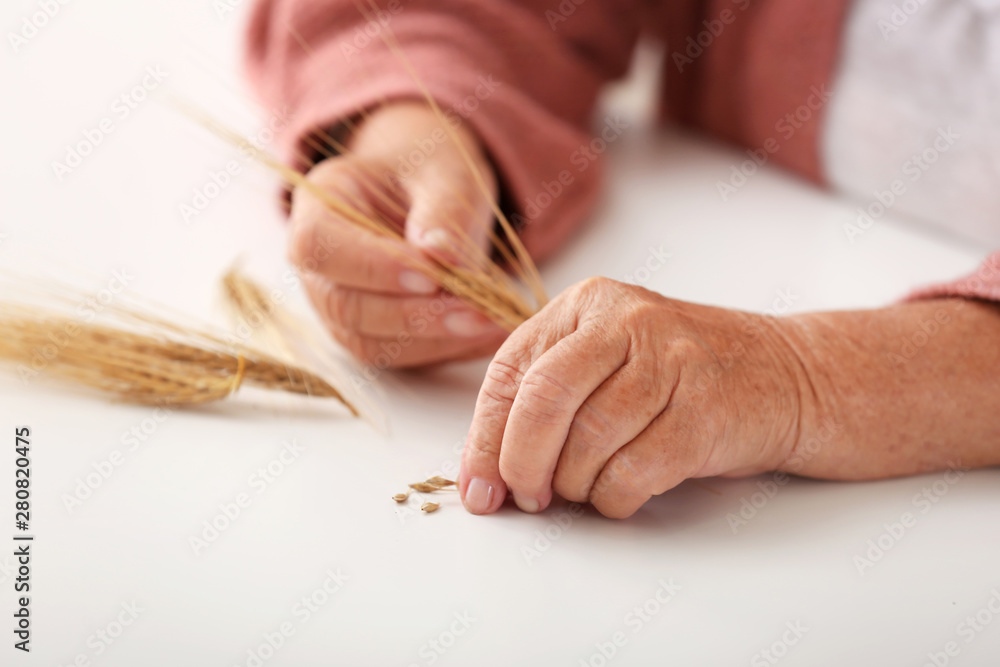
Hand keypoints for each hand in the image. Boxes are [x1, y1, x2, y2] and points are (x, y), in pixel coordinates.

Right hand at [288, 102, 506, 367]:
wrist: (430, 189)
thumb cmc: (429, 171)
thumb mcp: (445, 172)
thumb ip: (443, 209)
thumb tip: (442, 256)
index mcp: (320, 203)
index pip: (321, 246)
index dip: (371, 268)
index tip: (431, 276)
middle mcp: (318, 264)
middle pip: (346, 305)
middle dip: (414, 315)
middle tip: (476, 312)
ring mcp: (339, 304)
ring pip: (370, 342)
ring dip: (433, 341)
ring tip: (491, 324)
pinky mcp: (371, 334)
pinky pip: (401, 357)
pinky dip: (447, 350)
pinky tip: (489, 336)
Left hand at [458, 277, 808, 518]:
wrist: (786, 375)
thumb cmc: (680, 376)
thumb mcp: (609, 359)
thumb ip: (546, 399)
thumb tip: (483, 476)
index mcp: (589, 303)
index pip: (511, 371)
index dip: (484, 438)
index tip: (479, 489)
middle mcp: (629, 321)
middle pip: (543, 400)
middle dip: (521, 464)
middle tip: (527, 497)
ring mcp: (672, 362)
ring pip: (587, 442)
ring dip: (575, 486)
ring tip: (589, 486)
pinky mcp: (705, 412)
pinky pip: (631, 473)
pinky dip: (613, 499)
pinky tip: (622, 493)